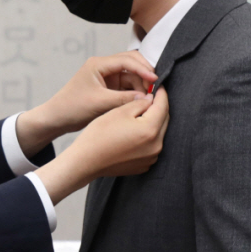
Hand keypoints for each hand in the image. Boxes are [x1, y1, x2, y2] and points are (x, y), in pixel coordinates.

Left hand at [16, 53, 155, 156]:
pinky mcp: (109, 87)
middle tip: (155, 87)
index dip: (143, 68)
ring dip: (141, 85)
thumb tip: (147, 98)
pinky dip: (136, 92)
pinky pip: (128, 86)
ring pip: (132, 76)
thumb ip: (124, 99)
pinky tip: (141, 100)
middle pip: (132, 63)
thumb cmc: (72, 107)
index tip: (155, 79)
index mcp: (98, 64)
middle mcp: (104, 67)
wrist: (57, 118)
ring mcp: (107, 77)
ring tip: (148, 98)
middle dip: (145, 74)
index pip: (127, 60)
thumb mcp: (100, 103)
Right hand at [34, 87, 169, 204]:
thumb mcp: (119, 112)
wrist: (86, 161)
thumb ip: (139, 103)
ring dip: (154, 122)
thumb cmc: (99, 135)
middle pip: (164, 120)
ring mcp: (151, 158)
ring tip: (141, 114)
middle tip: (150, 97)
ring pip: (158, 133)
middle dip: (158, 108)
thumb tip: (150, 99)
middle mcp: (156, 146)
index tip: (157, 86)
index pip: (163, 106)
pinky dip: (148, 137)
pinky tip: (135, 131)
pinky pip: (152, 146)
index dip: (160, 93)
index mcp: (150, 130)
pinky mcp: (144, 165)